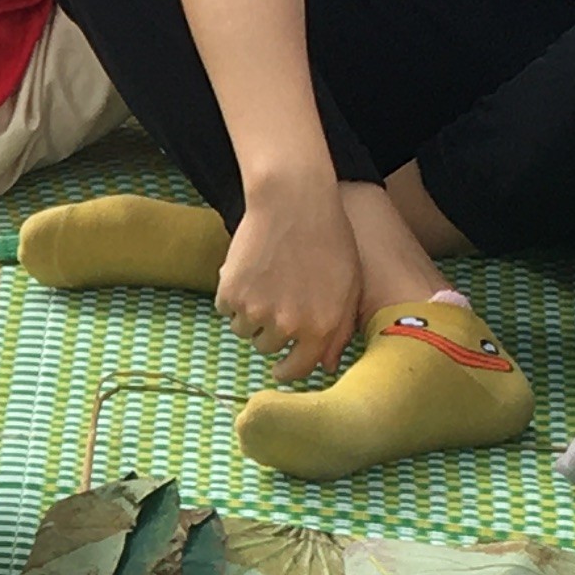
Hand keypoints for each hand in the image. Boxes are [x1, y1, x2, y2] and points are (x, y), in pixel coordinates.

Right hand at [219, 173, 364, 382]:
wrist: (294, 203)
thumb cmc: (328, 240)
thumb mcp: (348, 287)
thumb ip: (338, 331)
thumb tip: (326, 366)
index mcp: (320, 328)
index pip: (298, 369)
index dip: (289, 370)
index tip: (281, 368)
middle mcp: (287, 326)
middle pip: (266, 347)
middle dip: (270, 330)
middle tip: (278, 299)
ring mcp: (256, 311)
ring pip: (243, 329)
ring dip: (250, 313)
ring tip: (265, 280)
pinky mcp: (231, 294)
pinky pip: (226, 309)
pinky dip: (233, 295)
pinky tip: (250, 270)